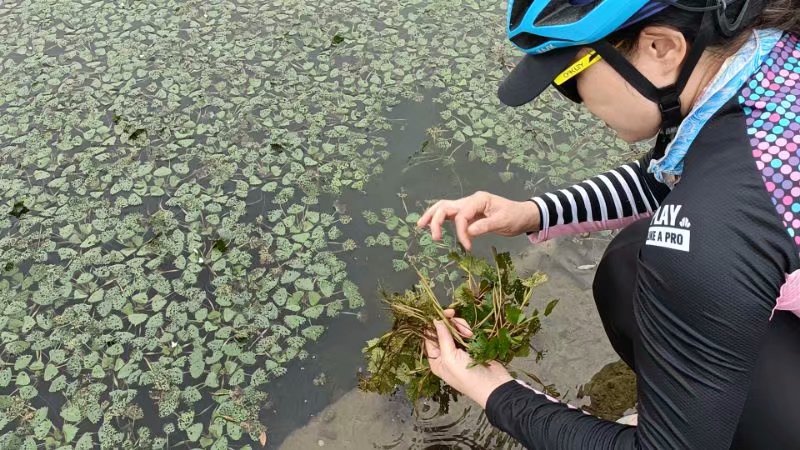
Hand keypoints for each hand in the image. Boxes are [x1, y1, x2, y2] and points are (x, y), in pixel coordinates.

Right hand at [416, 191, 539, 250]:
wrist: (523, 215)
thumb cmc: (515, 217)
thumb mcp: (503, 222)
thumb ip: (485, 226)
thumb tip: (468, 232)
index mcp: (478, 200)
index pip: (462, 215)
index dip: (461, 232)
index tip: (467, 247)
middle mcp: (470, 201)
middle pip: (446, 206)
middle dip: (436, 220)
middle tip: (434, 237)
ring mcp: (468, 206)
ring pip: (444, 208)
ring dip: (433, 216)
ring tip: (421, 226)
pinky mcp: (468, 214)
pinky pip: (450, 215)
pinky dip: (440, 219)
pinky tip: (432, 226)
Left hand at [424, 310, 513, 408]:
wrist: (495, 386)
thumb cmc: (469, 377)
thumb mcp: (451, 359)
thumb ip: (443, 338)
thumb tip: (435, 321)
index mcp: (437, 360)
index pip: (429, 337)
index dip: (434, 324)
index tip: (441, 313)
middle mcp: (445, 354)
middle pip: (442, 331)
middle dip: (449, 323)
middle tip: (455, 317)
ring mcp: (459, 350)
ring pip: (454, 329)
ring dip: (460, 326)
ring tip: (468, 333)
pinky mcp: (471, 346)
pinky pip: (465, 332)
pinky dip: (468, 330)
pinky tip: (472, 334)